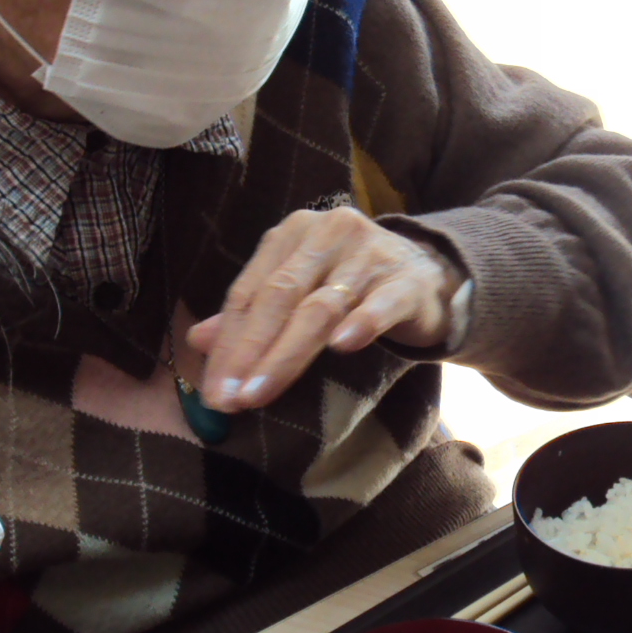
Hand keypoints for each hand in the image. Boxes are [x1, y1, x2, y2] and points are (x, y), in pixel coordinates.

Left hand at [187, 207, 461, 411]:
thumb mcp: (302, 291)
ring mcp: (370, 254)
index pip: (250, 291)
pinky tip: (342, 347)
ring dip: (286, 354)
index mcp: (293, 234)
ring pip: (320, 306)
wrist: (433, 277)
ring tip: (260, 393)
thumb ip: (254, 313)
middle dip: (250, 352)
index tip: (214, 391)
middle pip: (279, 297)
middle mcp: (328, 234)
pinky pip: (380, 304)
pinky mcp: (407, 280)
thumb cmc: (356, 286)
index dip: (229, 342)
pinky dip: (361, 324)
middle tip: (230, 398)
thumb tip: (198, 339)